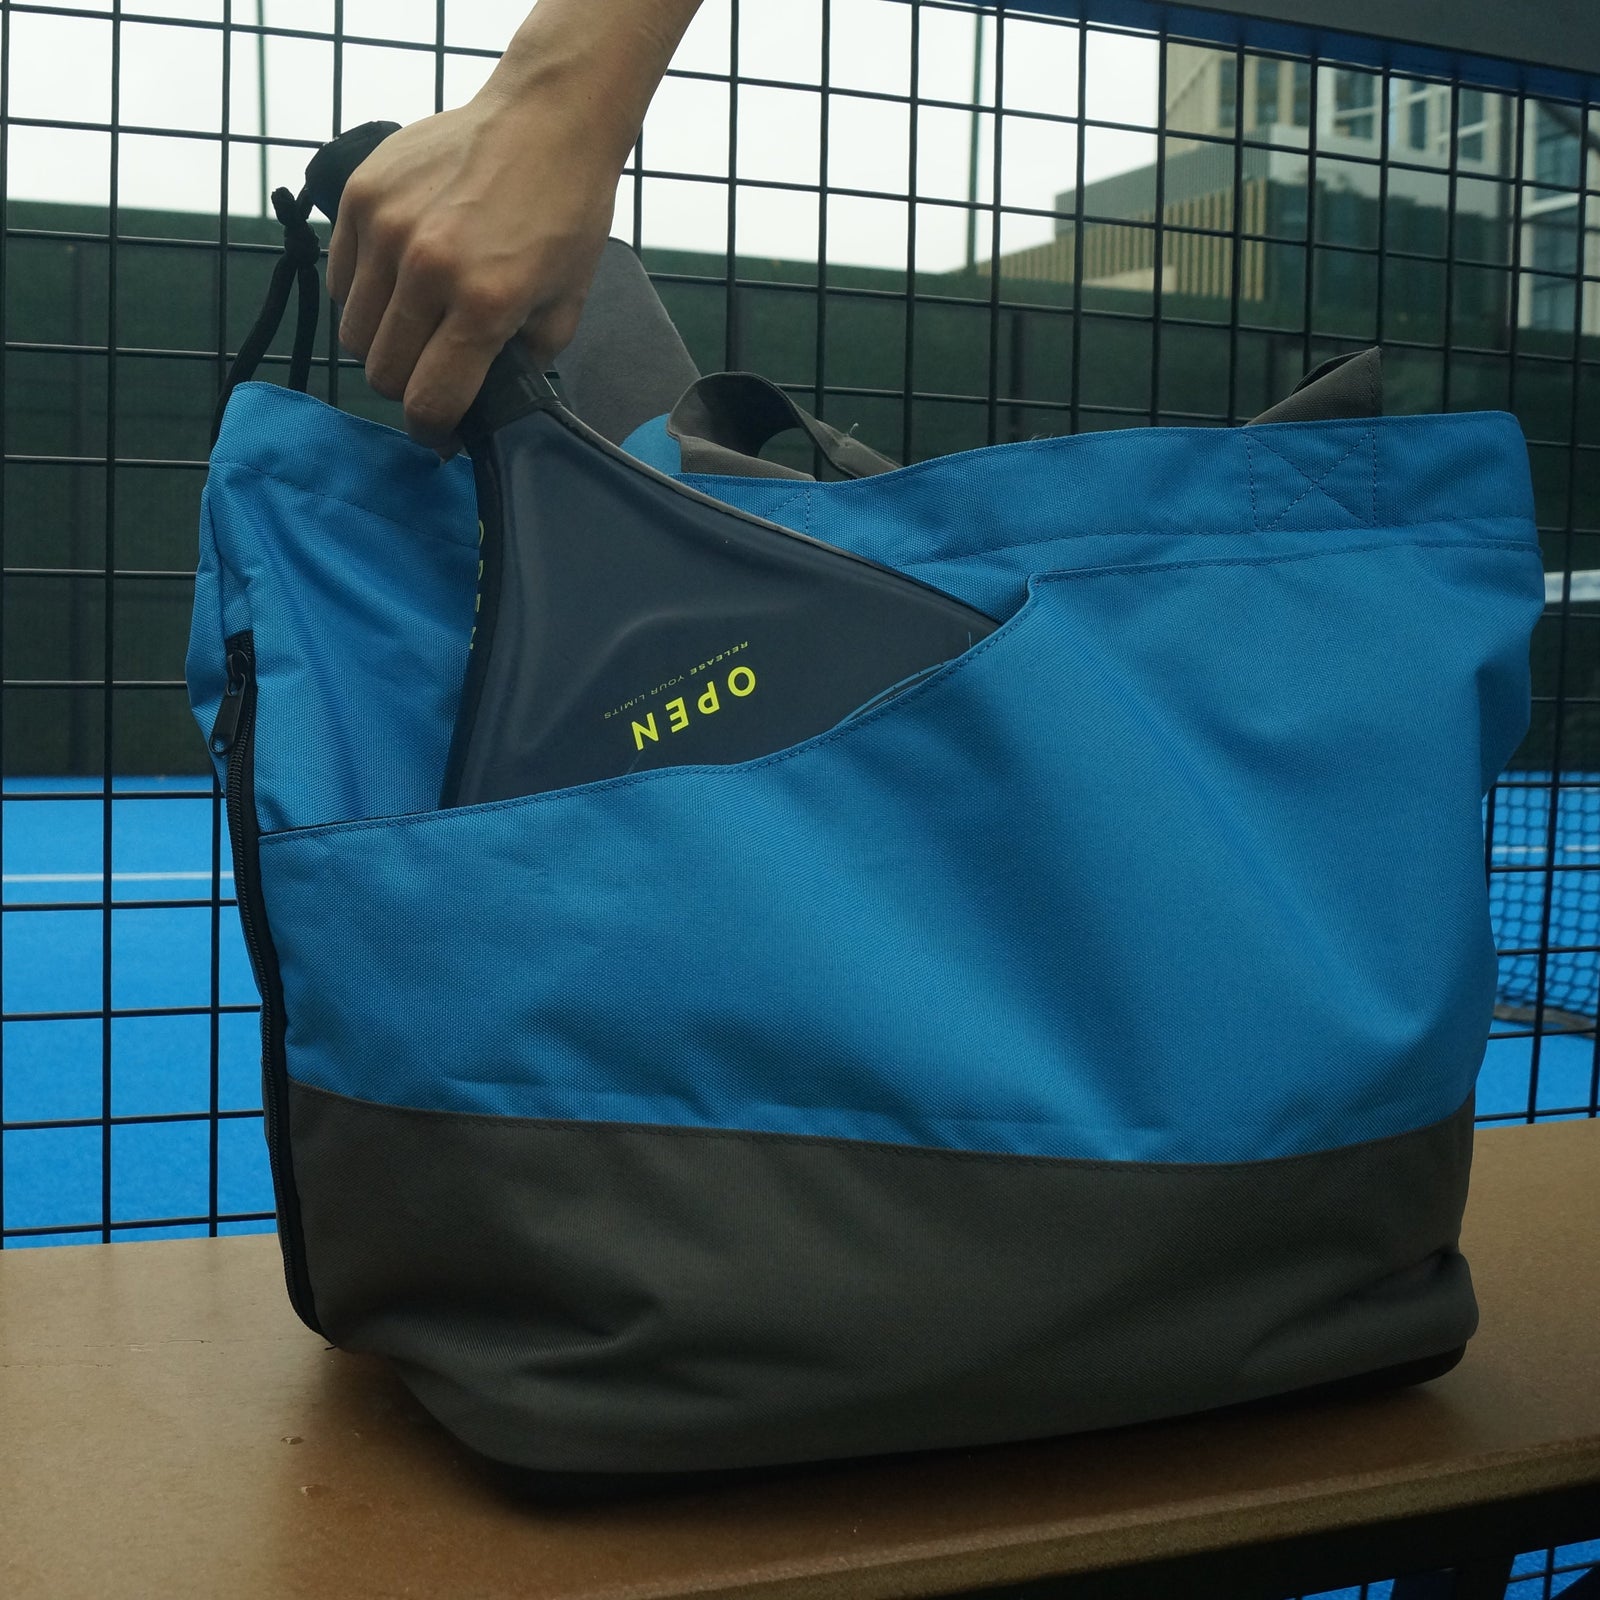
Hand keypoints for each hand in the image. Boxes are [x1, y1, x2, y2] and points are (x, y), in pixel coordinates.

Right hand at [327, 93, 616, 453]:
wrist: (546, 120)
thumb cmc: (565, 214)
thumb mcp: (565, 307)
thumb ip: (522, 364)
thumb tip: (482, 406)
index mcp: (483, 303)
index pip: (429, 401)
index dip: (432, 431)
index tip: (439, 433)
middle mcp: (427, 267)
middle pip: (382, 373)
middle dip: (407, 387)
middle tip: (433, 372)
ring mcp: (386, 228)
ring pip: (352, 331)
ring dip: (381, 342)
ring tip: (418, 323)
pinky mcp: (360, 195)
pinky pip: (341, 278)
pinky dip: (365, 294)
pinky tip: (400, 281)